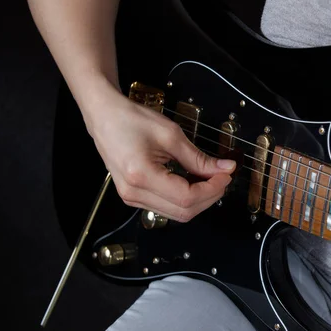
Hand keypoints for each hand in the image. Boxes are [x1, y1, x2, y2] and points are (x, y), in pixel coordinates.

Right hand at [83, 83, 235, 222]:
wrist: (104, 116)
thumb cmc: (132, 119)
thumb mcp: (171, 135)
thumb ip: (199, 157)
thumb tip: (224, 168)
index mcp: (141, 176)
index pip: (187, 198)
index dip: (212, 189)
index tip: (225, 174)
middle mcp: (134, 193)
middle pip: (184, 212)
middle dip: (209, 197)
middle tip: (222, 176)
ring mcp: (132, 198)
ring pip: (177, 213)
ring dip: (199, 200)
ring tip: (210, 179)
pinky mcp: (134, 197)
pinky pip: (166, 207)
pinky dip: (185, 199)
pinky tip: (194, 182)